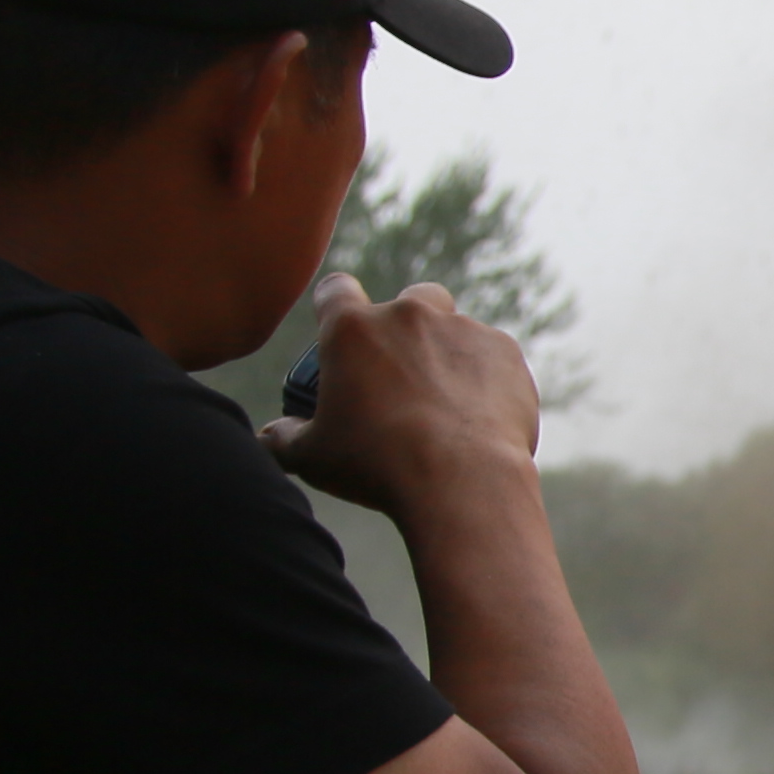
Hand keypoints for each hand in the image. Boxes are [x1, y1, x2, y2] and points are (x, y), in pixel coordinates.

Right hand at [262, 273, 542, 514]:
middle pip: (408, 301)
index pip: (335, 290)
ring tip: (445, 404)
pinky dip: (485, 378)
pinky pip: (491, 355)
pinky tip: (478, 416)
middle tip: (404, 374)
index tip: (342, 328)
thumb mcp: (312, 457)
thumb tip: (270, 436)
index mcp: (352, 329)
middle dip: (406, 327)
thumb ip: (284, 439)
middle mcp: (408, 315)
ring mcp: (461, 328)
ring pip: (454, 327)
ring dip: (448, 354)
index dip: (336, 305)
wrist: (461, 482)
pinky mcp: (503, 352)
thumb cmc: (377, 467)